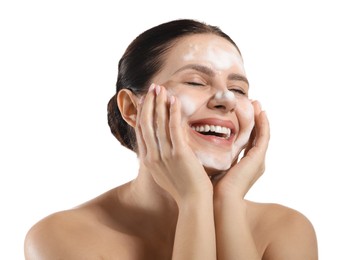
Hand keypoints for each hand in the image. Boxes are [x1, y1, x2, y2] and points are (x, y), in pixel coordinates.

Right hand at [135, 84, 212, 204]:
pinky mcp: (180, 154)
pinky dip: (173, 112)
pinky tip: (174, 100)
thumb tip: (158, 146)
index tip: (145, 99)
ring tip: (161, 88)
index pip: (142, 131)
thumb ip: (159, 158)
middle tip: (152, 88)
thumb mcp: (164, 172)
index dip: (142, 113)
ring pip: (159, 123)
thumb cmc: (182, 188)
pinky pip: (174, 128)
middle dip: (149, 104)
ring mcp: (165, 154)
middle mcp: (153, 156)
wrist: (193, 202)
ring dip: (159, 103)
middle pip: (147, 124)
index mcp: (149, 160)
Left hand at [213, 100, 269, 199]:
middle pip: (257, 136)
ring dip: (260, 118)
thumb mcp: (213, 167)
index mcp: (245, 165)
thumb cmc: (212, 187)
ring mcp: (258, 160)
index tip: (241, 112)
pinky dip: (263, 124)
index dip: (246, 127)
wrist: (220, 200)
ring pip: (263, 134)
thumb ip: (210, 156)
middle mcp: (255, 162)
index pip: (248, 141)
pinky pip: (264, 136)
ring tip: (257, 104)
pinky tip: (260, 112)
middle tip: (253, 103)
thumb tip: (196, 145)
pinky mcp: (259, 158)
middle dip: (255, 120)